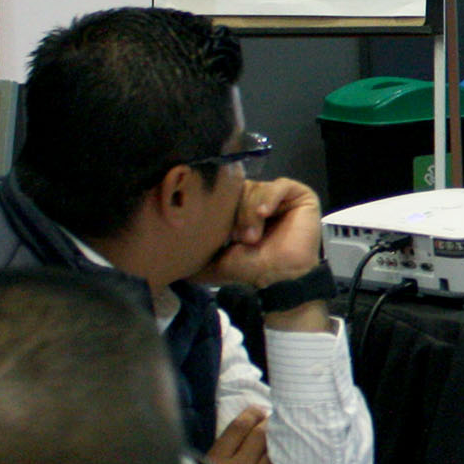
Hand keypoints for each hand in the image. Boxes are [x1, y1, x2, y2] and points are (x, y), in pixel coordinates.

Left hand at [204, 176, 322, 288]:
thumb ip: (194, 252)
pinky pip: (280, 185)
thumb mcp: (216, 257)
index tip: (216, 229)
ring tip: (252, 237)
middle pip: (240, 189)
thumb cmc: (250, 267)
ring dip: (251, 212)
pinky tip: (263, 213)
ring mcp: (279, 196)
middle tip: (238, 238)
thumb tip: (163, 258)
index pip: (224, 193)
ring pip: (257, 188)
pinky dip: (269, 198)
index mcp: (238, 208)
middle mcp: (257, 198)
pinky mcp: (299, 195)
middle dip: (236, 213)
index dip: (218, 206)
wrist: (280, 277)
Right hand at [207, 405, 272, 463]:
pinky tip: (273, 451)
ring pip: (270, 450)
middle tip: (268, 416)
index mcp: (216, 461)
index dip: (249, 414)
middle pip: (259, 435)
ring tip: (274, 429)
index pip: (238, 428)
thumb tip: (233, 434)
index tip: (255, 409)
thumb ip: (213, 457)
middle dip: (265, 421)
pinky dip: (274, 455)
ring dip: (273, 436)